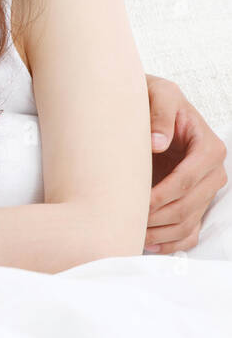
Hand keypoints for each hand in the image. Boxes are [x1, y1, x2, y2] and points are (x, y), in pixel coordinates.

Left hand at [145, 74, 228, 252]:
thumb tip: (159, 143)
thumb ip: (160, 112)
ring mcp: (205, 191)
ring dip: (160, 233)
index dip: (162, 194)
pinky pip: (188, 233)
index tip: (136, 201)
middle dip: (157, 217)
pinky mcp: (195, 204)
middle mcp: (213, 172)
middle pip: (188, 205)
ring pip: (187, 223)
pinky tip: (145, 244)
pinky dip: (170, 243)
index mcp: (208, 148)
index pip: (187, 179)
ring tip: (129, 233)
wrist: (147, 108)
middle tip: (124, 221)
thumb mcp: (158, 93)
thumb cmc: (151, 99)